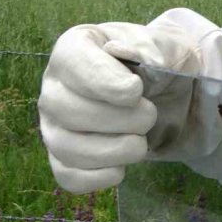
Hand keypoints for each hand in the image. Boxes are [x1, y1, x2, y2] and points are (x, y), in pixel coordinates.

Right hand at [38, 21, 200, 193]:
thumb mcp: (166, 44)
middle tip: (150, 114)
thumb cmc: (159, 62)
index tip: (136, 91)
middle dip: (120, 119)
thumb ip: (151, 47)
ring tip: (140, 142)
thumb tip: (126, 52)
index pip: (73, 63)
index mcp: (75, 48)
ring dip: (113, 150)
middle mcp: (55, 86)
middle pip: (67, 109)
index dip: (106, 82)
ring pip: (66, 147)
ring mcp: (54, 124)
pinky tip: (122, 166)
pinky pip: (68, 176)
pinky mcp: (63, 157)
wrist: (166, 91)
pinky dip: (99, 177)